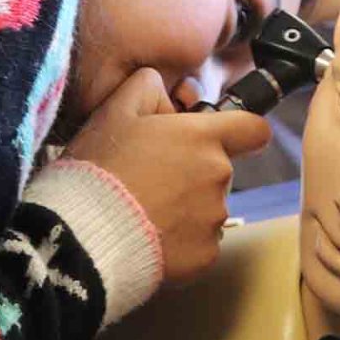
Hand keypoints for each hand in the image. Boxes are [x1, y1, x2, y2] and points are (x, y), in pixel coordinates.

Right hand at [63, 68, 270, 282]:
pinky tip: (148, 237)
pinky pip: (199, 243)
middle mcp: (218, 176)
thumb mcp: (114, 111)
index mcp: (202, 137)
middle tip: (150, 179)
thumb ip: (146, 86)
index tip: (221, 139)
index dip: (241, 131)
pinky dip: (180, 242)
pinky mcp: (206, 255)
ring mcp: (214, 218)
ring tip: (142, 211)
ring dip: (184, 208)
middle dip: (192, 172)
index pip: (253, 129)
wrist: (86, 233)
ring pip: (208, 208)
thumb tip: (162, 85)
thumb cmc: (100, 168)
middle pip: (219, 169)